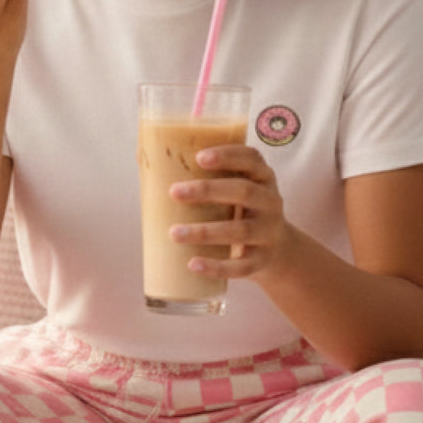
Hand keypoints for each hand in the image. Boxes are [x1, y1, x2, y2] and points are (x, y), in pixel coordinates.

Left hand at [169, 145, 293, 283]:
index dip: (228, 156)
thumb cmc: (239, 209)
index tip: (199, 157)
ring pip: (240, 231)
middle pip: (243, 191)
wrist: (277, 251)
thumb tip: (144, 157)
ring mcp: (268, 232)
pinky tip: (193, 264)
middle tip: (174, 192)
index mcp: (261, 177)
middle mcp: (270, 202)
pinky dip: (217, 266)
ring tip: (174, 233)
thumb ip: (201, 173)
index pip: (251, 159)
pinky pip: (241, 266)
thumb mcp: (233, 188)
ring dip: (205, 232)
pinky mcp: (261, 261)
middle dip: (208, 190)